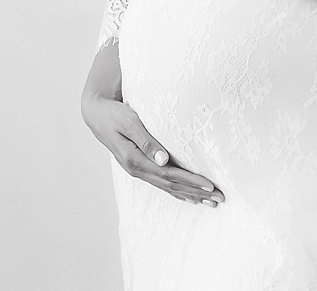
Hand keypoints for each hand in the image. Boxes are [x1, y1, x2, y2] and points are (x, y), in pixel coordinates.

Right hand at [81, 94, 223, 206]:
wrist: (96, 114)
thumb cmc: (114, 114)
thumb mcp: (129, 122)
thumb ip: (146, 141)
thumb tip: (163, 160)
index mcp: (135, 160)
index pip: (169, 175)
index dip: (191, 181)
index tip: (210, 185)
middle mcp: (137, 169)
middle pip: (172, 186)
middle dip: (197, 193)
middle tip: (220, 198)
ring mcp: (138, 170)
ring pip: (168, 188)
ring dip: (190, 195)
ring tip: (211, 202)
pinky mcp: (140, 166)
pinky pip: (162, 183)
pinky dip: (178, 191)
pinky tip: (190, 197)